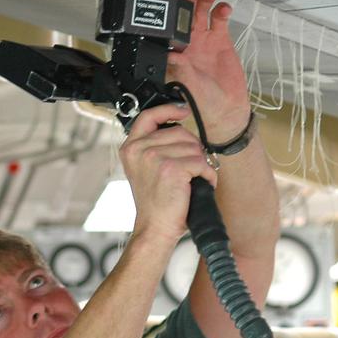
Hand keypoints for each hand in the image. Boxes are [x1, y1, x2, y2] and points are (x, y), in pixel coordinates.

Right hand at [119, 103, 217, 243]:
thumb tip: (182, 128)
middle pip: (180, 131)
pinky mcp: (171, 168)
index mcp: (130, 148)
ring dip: (201, 165)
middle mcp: (139, 149)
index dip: (168, 109)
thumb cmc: (155, 202)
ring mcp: (153, 157)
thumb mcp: (146, 168)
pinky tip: (199, 186)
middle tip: (189, 170)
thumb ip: (155, 146)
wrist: (154, 228)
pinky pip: (202, 163)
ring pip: (194, 147)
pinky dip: (207, 176)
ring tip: (192, 182)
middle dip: (193, 150)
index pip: (149, 116)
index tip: (183, 110)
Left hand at [167, 0, 250, 144]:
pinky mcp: (220, 41)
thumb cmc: (204, 102)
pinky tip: (224, 7)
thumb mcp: (190, 86)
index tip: (170, 0)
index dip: (169, 14)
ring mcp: (204, 41)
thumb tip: (170, 54)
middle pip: (184, 16)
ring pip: (201, 14)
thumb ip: (181, 69)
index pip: (169, 29)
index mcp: (177, 54)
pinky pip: (219, 20)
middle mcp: (189, 45)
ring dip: (204, 0)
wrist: (227, 109)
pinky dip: (221, 11)